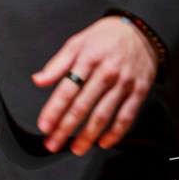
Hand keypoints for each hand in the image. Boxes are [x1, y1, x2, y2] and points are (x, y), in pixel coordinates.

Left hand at [32, 16, 157, 154]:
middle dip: (66, 128)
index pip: (67, 89)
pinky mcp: (139, 91)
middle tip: (53, 143)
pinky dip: (116, 133)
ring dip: (88, 135)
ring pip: (104, 115)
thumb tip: (38, 80)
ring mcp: (123, 83)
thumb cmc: (105, 37)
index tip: (44, 126)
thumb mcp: (78, 42)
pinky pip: (127, 116)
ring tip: (76, 149)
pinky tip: (103, 143)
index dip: (54, 109)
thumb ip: (57, 64)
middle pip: (83, 105)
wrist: (140, 30)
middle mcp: (106, 73)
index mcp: (87, 59)